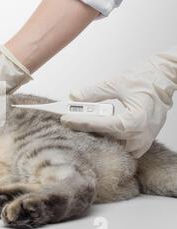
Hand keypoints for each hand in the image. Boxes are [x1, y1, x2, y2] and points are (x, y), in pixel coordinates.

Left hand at [61, 48, 176, 157]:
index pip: (101, 125)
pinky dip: (105, 138)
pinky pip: (117, 147)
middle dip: (84, 128)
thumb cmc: (145, 81)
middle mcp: (139, 135)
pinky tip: (94, 129)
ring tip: (80, 122)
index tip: (65, 119)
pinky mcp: (139, 145)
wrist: (163, 81)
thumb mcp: (116, 82)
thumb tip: (74, 97)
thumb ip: (94, 92)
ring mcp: (140, 143)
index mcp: (136, 120)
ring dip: (94, 134)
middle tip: (68, 119)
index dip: (80, 122)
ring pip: (109, 145)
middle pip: (103, 138)